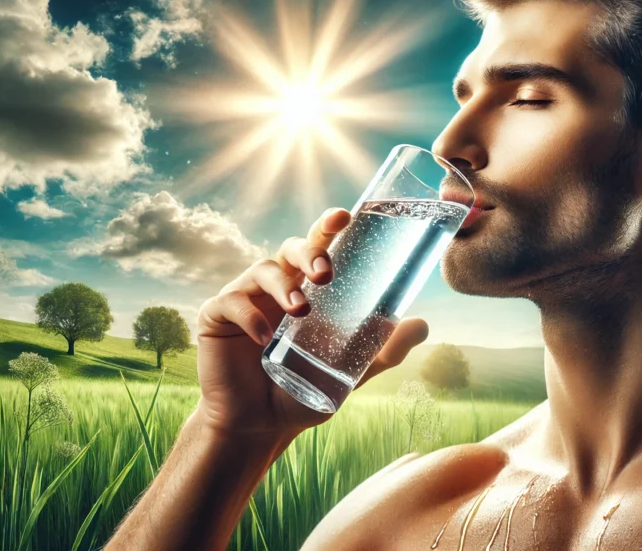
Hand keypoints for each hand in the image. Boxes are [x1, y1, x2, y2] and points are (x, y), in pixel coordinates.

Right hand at [195, 207, 429, 440]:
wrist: (260, 426)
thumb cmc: (303, 391)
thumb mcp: (351, 371)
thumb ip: (385, 350)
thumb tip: (423, 325)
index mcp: (308, 289)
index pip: (319, 247)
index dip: (328, 226)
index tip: (345, 216)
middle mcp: (278, 286)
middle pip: (292, 248)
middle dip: (310, 251)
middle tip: (325, 273)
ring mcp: (246, 298)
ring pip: (263, 269)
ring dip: (284, 286)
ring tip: (301, 310)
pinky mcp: (218, 317)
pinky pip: (231, 302)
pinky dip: (248, 315)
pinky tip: (262, 337)